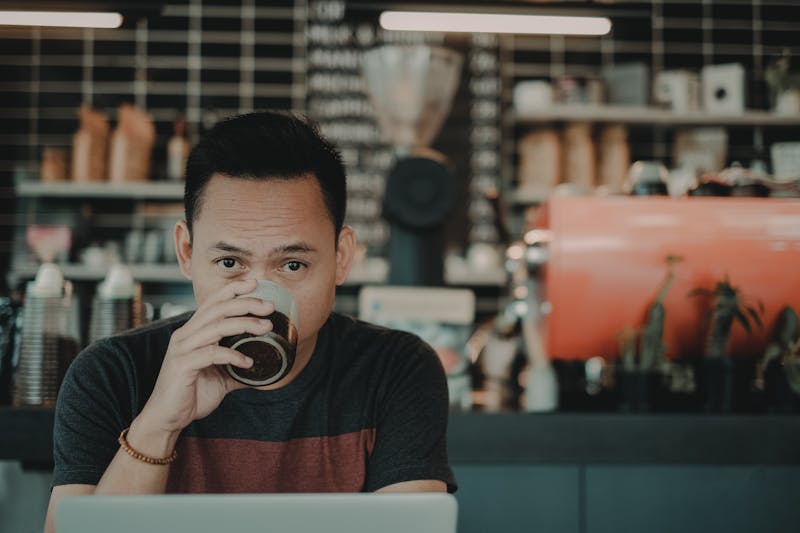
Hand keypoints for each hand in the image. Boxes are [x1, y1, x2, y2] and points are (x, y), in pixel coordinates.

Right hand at [135, 279, 273, 439]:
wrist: (167, 418)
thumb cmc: (191, 394)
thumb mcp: (221, 378)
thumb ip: (238, 368)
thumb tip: (264, 368)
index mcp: (193, 332)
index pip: (213, 302)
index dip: (233, 290)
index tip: (256, 284)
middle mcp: (186, 335)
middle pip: (218, 309)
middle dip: (246, 303)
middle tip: (269, 307)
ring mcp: (183, 349)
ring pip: (216, 327)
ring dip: (244, 324)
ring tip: (265, 328)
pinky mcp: (182, 365)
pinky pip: (211, 354)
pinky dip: (232, 355)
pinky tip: (248, 363)